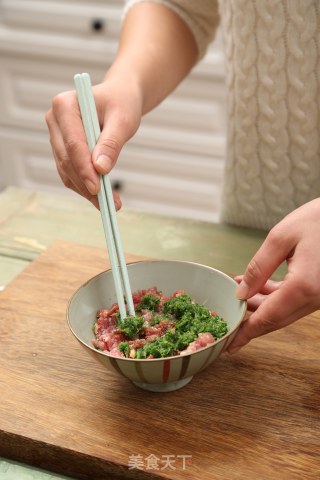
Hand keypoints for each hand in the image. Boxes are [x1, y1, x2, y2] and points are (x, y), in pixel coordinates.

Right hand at [45, 74, 142, 208]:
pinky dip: (85, 187)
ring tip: (110, 204)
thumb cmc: (121, 104)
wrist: (118, 99)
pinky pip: (70, 173)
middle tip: (107, 203)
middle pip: (67, 159)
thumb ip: (111, 143)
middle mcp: (54, 120)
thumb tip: (101, 169)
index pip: (72, 143)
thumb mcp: (123, 120)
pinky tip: (102, 198)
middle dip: (86, 183)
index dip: (84, 168)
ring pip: (67, 170)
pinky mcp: (62, 150)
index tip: (98, 188)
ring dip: (86, 190)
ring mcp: (56, 136)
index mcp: (64, 105)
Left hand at [228, 198, 319, 353]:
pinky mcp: (319, 290)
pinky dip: (273, 297)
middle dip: (250, 320)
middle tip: (228, 319)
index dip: (247, 332)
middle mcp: (315, 297)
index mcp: (304, 286)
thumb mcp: (281, 237)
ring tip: (238, 292)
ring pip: (284, 311)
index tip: (230, 344)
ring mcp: (319, 296)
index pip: (268, 317)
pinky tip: (256, 286)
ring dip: (260, 306)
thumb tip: (241, 293)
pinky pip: (293, 301)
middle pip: (276, 319)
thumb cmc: (318, 220)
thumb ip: (259, 267)